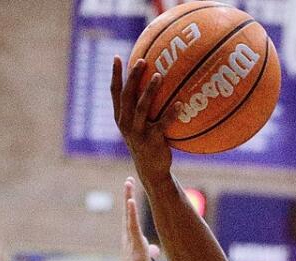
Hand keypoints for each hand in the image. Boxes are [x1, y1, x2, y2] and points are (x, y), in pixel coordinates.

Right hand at [111, 56, 172, 182]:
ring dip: (150, 91)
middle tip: (141, 61)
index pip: (114, 92)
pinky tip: (180, 104)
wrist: (152, 170)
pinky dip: (171, 114)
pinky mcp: (152, 141)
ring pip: (141, 107)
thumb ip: (141, 107)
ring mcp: (137, 133)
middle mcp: (125, 124)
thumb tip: (156, 82)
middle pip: (127, 96)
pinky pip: (162, 124)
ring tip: (159, 75)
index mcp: (120, 117)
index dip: (115, 74)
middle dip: (133, 77)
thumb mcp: (141, 125)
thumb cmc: (149, 142)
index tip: (116, 56)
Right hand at [121, 178, 159, 260]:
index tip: (132, 193)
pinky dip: (131, 212)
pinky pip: (132, 224)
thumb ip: (150, 252)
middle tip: (129, 180)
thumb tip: (155, 249)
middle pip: (128, 212)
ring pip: (129, 214)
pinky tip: (131, 200)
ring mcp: (130, 238)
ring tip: (129, 182)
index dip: (131, 205)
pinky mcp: (134, 242)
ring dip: (129, 197)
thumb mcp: (148, 260)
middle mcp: (128, 236)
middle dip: (128, 195)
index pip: (131, 218)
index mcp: (132, 239)